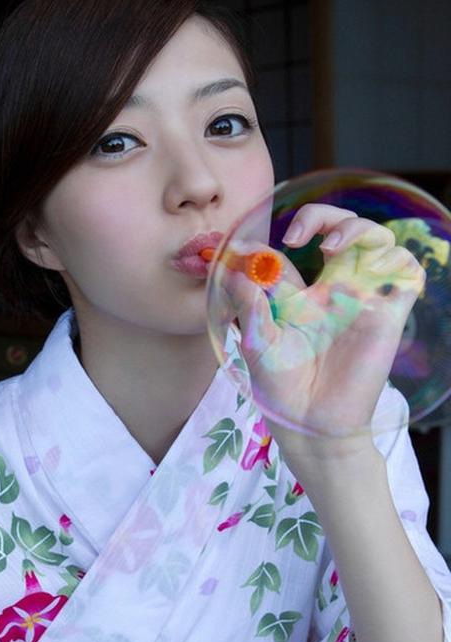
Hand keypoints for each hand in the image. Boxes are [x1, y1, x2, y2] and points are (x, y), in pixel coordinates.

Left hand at [226, 203, 424, 441]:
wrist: (310, 426)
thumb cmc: (281, 389)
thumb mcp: (256, 342)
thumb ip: (248, 303)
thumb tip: (233, 266)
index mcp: (301, 295)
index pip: (296, 248)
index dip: (270, 241)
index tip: (245, 251)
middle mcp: (334, 291)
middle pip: (342, 228)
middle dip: (322, 215)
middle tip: (296, 234)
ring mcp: (363, 300)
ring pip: (378, 240)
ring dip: (359, 227)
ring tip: (331, 245)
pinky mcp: (387, 316)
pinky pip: (408, 273)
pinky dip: (397, 258)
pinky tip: (368, 267)